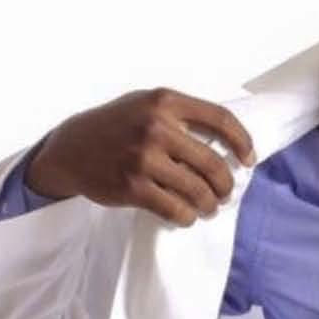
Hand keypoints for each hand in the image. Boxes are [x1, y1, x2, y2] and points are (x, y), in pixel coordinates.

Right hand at [24, 88, 257, 226]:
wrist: (70, 148)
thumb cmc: (116, 126)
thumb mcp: (146, 105)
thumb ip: (182, 116)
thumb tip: (227, 143)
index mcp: (164, 101)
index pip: (220, 119)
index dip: (242, 142)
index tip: (248, 159)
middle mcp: (156, 126)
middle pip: (213, 163)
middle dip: (225, 184)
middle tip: (224, 193)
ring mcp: (143, 158)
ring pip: (197, 190)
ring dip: (209, 204)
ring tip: (209, 207)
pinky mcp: (132, 187)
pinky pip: (176, 209)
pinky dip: (187, 217)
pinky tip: (187, 215)